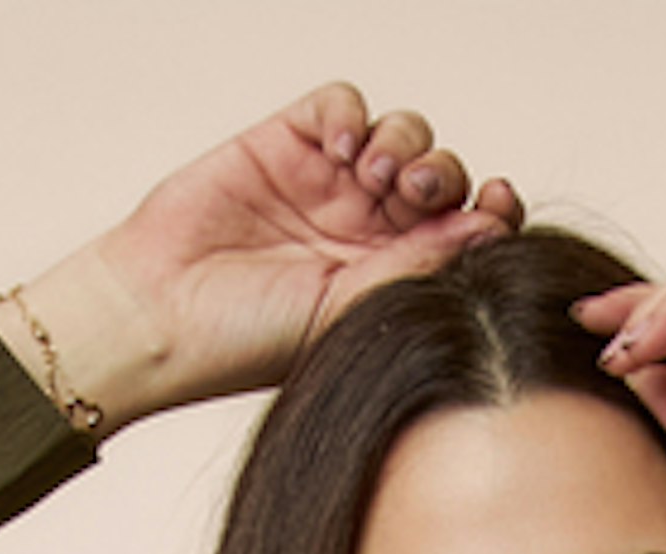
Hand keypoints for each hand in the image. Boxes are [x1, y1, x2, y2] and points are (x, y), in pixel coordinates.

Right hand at [95, 80, 523, 406]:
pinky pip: (342, 103)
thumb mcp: (353, 309)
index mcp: (395, 278)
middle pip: (442, 175)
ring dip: (402, 142)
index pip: (466, 231)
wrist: (167, 313)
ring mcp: (330, 183)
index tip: (498, 203)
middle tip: (415, 192)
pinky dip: (352, 113)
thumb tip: (494, 226)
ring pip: (401, 133)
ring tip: (371, 176)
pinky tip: (339, 148)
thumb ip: (422, 264)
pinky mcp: (288, 142)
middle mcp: (370, 230)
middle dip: (442, 173)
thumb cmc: (252, 339)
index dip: (493, 209)